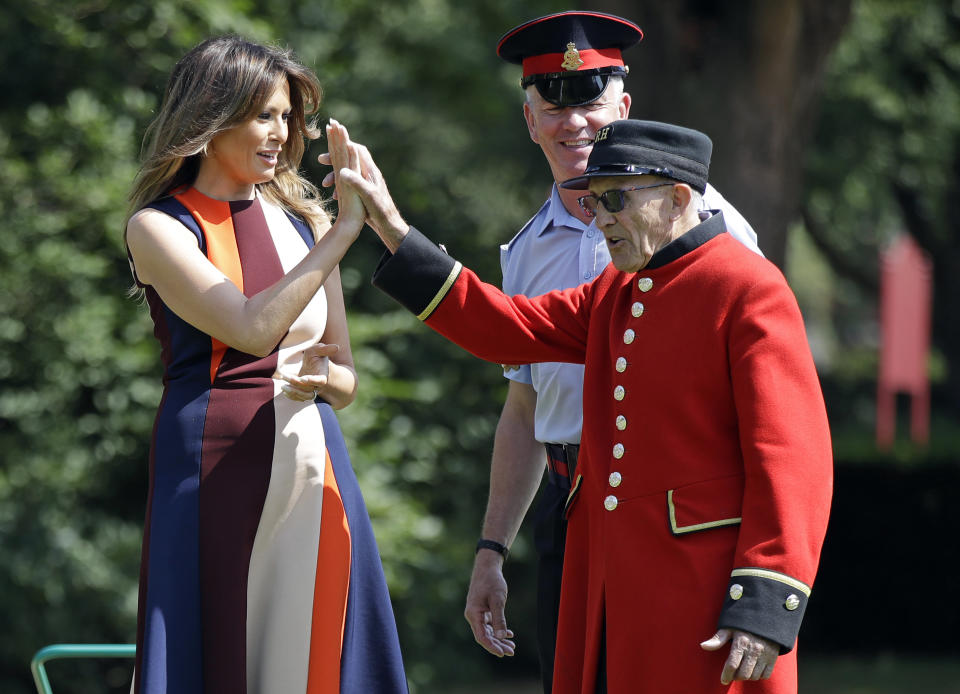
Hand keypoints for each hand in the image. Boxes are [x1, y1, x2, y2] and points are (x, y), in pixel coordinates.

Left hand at [276, 342, 339, 400]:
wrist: (315, 365)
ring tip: (283, 386)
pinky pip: (300, 398)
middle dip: (296, 383)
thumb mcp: (319, 350)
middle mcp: (318, 385)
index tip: (303, 378)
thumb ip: (326, 349)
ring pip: (305, 396)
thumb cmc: (316, 356)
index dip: (312, 380)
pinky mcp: (305, 392)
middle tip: (285, 376)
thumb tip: (337, 347)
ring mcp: (312, 390)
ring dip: (294, 393)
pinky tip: (284, 390)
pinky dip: (292, 396)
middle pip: (309, 389)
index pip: (320, 381)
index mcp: (323, 375)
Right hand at [319, 135, 408, 251]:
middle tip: (320, 159)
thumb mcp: (368, 196)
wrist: (389, 226)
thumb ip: (356, 182)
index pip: (357, 150)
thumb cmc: (381, 211)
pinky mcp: (363, 193)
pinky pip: (349, 184)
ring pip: (348, 172)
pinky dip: (340, 187)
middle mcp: (368, 175)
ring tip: (325, 184)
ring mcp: (366, 183)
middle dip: (335, 157)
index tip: (330, 145)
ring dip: (335, 175)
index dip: (343, 144)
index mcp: (370, 172)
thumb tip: (342, 170)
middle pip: (351, 158)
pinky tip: (334, 197)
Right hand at [464, 551, 514, 656]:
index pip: (481, 637)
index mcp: (473, 614)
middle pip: (485, 636)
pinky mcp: (482, 610)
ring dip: (499, 639)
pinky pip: (489, 624)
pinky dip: (498, 630)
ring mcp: (477, 614)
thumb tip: (501, 636)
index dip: (492, 646)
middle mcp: (473, 616)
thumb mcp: (497, 600)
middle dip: (498, 645)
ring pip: (488, 631)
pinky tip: (509, 634)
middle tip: (512, 651)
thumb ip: (499, 619)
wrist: (487, 567)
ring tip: (512, 646)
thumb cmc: (491, 581)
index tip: (503, 653)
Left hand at [700, 628, 777, 683]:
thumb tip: (703, 646)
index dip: (726, 675)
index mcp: (742, 642)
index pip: (732, 664)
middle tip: (732, 674)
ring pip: (754, 676)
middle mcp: (754, 649)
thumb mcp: (729, 627)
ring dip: (746, 677)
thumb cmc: (744, 623)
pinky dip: (758, 676)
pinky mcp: (773, 657)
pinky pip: (765, 675)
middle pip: (743, 674)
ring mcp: (765, 654)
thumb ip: (718, 639)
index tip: (723, 680)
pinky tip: (753, 669)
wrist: (766, 617)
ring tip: (742, 671)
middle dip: (736, 677)